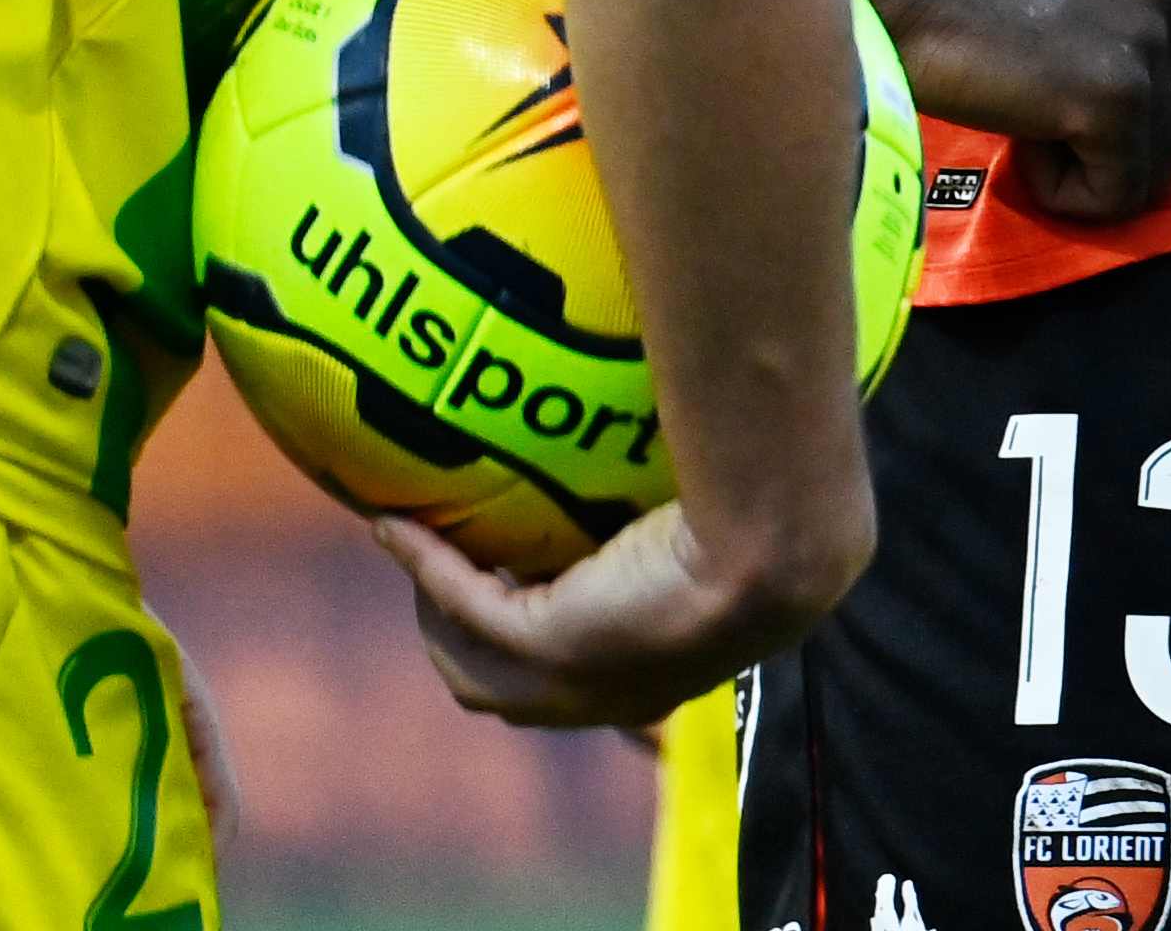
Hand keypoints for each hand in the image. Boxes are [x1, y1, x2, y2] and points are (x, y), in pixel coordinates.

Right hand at [377, 503, 845, 733]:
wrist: (774, 551)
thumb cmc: (763, 536)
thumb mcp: (705, 546)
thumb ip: (676, 534)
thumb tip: (675, 466)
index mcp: (643, 690)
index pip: (560, 685)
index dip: (520, 642)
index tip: (501, 582)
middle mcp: (597, 704)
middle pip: (494, 686)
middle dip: (457, 637)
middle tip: (443, 569)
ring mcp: (563, 686)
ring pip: (464, 657)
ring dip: (431, 604)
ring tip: (414, 548)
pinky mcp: (540, 644)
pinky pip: (459, 599)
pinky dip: (424, 562)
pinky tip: (396, 523)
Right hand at [866, 0, 1170, 222]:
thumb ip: (1131, 8)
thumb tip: (1158, 81)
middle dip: (1142, 147)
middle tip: (1067, 121)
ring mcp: (1147, 49)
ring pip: (1162, 172)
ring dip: (1095, 171)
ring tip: (1035, 124)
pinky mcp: (1115, 98)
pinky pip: (1119, 195)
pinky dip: (1067, 193)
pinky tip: (1024, 146)